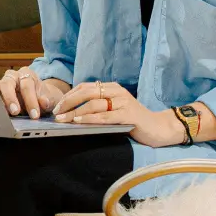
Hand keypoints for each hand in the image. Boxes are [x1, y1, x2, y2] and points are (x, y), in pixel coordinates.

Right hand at [0, 68, 68, 119]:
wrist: (37, 98)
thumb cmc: (41, 97)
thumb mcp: (49, 98)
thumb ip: (47, 100)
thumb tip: (44, 102)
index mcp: (27, 74)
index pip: (27, 86)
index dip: (31, 100)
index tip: (35, 114)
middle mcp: (13, 76)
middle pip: (8, 84)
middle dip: (11, 99)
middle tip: (16, 112)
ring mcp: (3, 83)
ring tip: (3, 112)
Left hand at [52, 81, 186, 147]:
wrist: (159, 128)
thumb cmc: (134, 121)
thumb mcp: (115, 109)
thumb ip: (99, 107)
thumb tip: (73, 112)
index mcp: (112, 88)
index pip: (85, 87)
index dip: (69, 95)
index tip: (57, 105)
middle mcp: (117, 91)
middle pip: (87, 92)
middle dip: (68, 102)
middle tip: (56, 112)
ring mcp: (123, 102)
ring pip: (93, 104)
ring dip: (75, 112)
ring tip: (63, 119)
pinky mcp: (128, 115)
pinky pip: (105, 116)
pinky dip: (90, 119)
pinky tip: (79, 122)